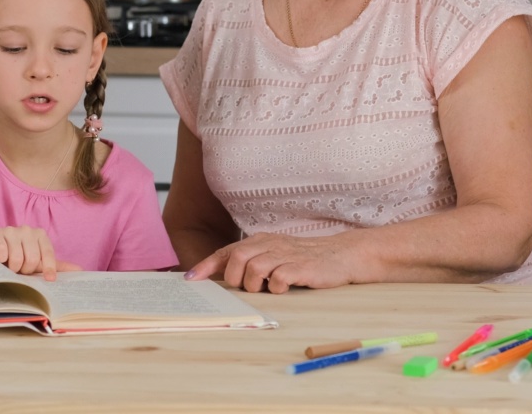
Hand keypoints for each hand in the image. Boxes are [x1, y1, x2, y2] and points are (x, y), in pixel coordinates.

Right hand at [0, 226, 80, 278]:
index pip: (48, 253)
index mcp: (40, 235)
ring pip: (17, 258)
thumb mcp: (36, 263)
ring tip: (7, 267)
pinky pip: (2, 250)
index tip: (49, 280)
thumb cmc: (14, 259)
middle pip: (32, 258)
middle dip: (25, 271)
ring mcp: (11, 230)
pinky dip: (1, 260)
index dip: (49, 268)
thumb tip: (80, 270)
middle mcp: (27, 229)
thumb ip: (55, 266)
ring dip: (11, 269)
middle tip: (18, 271)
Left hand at [184, 232, 361, 293]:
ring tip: (266, 289)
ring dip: (255, 285)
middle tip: (246, 288)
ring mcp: (286, 255)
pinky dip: (276, 288)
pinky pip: (278, 280)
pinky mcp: (301, 268)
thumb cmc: (304, 258)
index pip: (227, 252)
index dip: (206, 266)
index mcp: (260, 241)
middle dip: (234, 279)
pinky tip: (284, 288)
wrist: (342, 255)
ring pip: (254, 269)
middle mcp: (270, 245)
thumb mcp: (275, 255)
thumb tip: (223, 278)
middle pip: (237, 259)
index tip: (190, 279)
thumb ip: (251, 262)